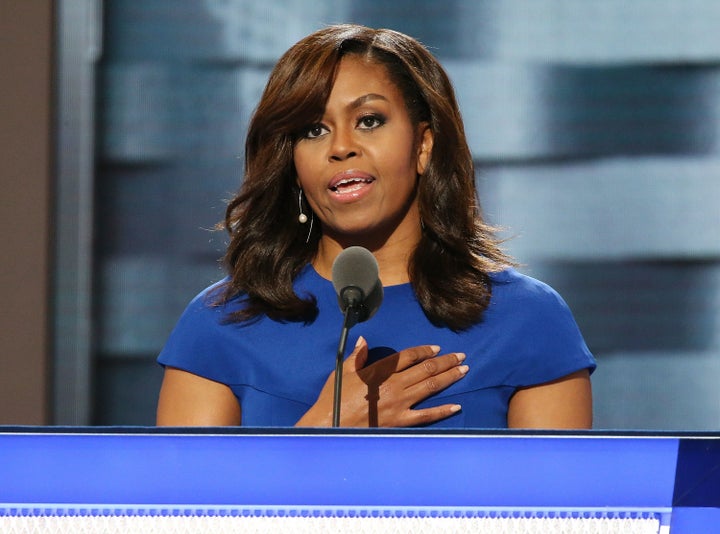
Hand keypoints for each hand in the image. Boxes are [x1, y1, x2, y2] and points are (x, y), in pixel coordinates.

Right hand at [296, 337, 467, 426]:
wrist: (331, 423)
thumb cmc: (335, 398)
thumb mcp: (343, 371)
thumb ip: (357, 356)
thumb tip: (364, 340)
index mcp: (381, 370)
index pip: (409, 356)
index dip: (425, 350)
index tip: (437, 348)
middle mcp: (394, 384)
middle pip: (425, 368)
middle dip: (446, 361)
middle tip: (461, 356)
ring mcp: (400, 403)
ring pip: (430, 386)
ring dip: (448, 378)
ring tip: (463, 371)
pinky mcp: (400, 421)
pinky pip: (426, 415)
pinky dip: (442, 410)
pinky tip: (456, 406)